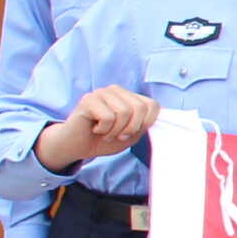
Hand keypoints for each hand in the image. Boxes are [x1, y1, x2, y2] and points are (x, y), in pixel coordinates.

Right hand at [39, 87, 158, 171]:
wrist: (77, 146)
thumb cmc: (103, 140)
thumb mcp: (131, 135)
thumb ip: (144, 124)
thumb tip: (160, 115)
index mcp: (129, 96)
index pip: (153, 105)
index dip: (146, 124)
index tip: (131, 133)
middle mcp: (116, 91)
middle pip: (140, 108)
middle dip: (130, 129)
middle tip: (116, 135)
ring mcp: (101, 93)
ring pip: (124, 112)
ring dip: (115, 131)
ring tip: (105, 132)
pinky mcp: (88, 100)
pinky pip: (108, 117)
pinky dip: (104, 130)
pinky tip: (95, 129)